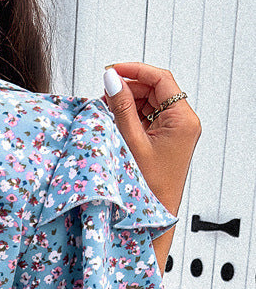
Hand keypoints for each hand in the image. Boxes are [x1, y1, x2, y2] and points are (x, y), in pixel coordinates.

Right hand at [103, 61, 201, 215]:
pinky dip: (130, 117)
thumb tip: (112, 79)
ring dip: (127, 103)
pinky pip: (148, 118)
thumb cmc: (147, 188)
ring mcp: (176, 131)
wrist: (153, 218)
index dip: (135, 70)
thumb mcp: (131, 143)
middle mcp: (184, 122)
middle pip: (155, 89)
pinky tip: (114, 123)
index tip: (112, 70)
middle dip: (128, 89)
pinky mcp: (166, 140)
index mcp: (183, 120)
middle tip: (104, 95)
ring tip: (106, 112)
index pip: (161, 79)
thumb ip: (121, 108)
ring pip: (150, 103)